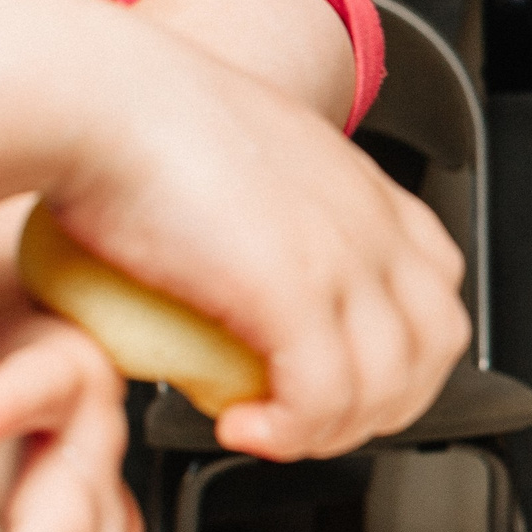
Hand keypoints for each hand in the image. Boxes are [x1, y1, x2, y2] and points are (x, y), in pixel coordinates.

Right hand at [49, 31, 467, 460]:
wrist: (97, 98)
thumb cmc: (130, 119)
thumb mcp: (230, 159)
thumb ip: (257, 210)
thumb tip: (224, 259)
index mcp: (361, 189)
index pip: (435, 283)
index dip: (403, 345)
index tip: (344, 373)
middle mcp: (369, 222)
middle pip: (435, 344)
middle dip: (384, 402)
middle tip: (308, 418)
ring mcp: (342, 256)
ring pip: (390, 384)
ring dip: (335, 430)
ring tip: (269, 430)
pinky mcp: (295, 290)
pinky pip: (324, 398)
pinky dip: (292, 433)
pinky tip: (241, 427)